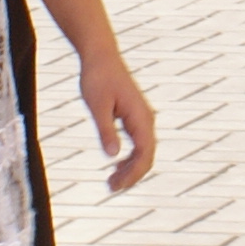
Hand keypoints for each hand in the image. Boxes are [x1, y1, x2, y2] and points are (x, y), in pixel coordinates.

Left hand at [77, 51, 156, 189]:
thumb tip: (113, 156)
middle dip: (132, 175)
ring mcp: (142, 118)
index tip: (117, 185)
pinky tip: (115, 165)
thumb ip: (106, 130)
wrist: (100, 57)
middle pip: (147, 156)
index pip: (145, 154)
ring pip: (144, 151)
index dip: (133, 173)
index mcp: (140, 117)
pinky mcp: (134, 117)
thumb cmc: (97, 78)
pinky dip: (129, 157)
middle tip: (111, 188)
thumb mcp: (97, 106)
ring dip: (131, 168)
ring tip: (112, 182)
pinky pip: (138, 143)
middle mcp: (146, 119)